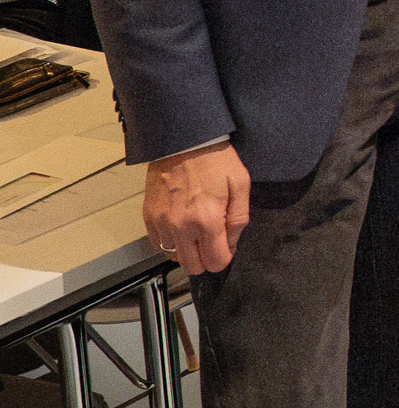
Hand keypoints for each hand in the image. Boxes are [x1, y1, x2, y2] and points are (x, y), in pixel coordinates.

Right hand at [142, 141, 249, 274]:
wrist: (183, 141)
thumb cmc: (214, 159)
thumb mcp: (240, 185)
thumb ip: (239, 220)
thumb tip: (232, 243)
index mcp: (207, 220)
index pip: (215, 262)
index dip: (224, 257)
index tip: (226, 246)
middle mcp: (181, 226)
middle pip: (193, 266)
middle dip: (206, 258)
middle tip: (213, 241)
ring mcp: (162, 222)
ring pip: (174, 257)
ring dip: (187, 251)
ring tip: (196, 232)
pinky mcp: (149, 216)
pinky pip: (158, 244)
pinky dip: (170, 241)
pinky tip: (181, 227)